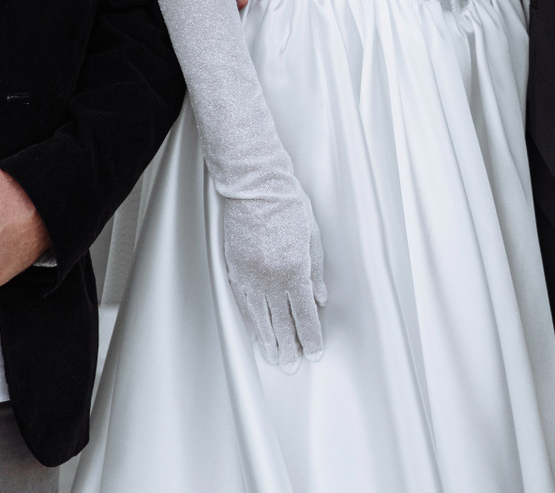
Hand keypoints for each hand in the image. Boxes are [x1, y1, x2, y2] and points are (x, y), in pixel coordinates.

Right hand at [220, 181, 326, 370]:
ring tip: (274, 358)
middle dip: (289, 348)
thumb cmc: (288, 206)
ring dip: (268, 342)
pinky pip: (243, 305)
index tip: (314, 354)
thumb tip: (319, 299)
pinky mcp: (235, 271)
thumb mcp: (313, 237)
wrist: (255, 187)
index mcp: (294, 271)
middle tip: (292, 366)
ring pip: (259, 319)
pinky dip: (251, 322)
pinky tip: (256, 332)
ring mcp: (249, 276)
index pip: (304, 316)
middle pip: (281, 323)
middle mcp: (270, 279)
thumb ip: (316, 271)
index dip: (310, 338)